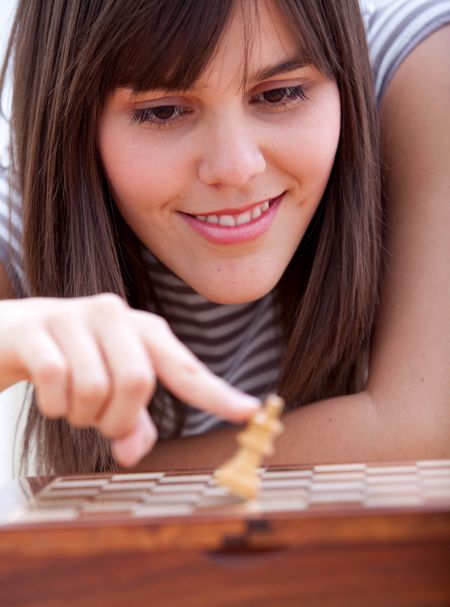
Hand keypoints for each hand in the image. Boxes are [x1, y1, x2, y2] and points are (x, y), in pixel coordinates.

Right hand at [0, 294, 259, 466]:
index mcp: (145, 331)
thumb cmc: (75, 361)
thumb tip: (132, 454)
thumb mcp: (111, 390)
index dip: (217, 393)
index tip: (251, 412)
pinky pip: (57, 381)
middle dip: (118, 419)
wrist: (14, 332)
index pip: (186, 367)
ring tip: (74, 405)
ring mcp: (75, 317)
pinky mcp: (38, 328)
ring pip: (96, 387)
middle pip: (138, 383)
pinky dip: (54, 404)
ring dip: (83, 415)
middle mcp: (116, 315)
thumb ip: (132, 421)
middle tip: (101, 423)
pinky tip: (50, 395)